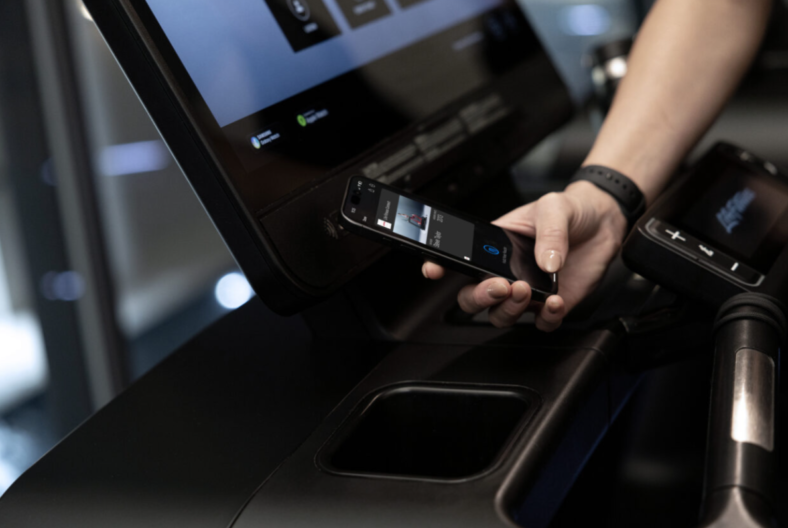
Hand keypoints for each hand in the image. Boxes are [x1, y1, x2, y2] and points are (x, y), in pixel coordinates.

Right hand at [422, 181, 627, 330]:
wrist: (604, 221)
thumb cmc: (570, 211)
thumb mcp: (554, 208)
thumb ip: (549, 233)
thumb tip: (546, 262)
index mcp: (492, 247)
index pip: (458, 260)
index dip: (440, 267)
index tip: (434, 270)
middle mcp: (505, 273)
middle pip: (473, 298)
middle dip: (478, 297)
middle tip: (498, 286)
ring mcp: (527, 292)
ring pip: (501, 316)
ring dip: (509, 309)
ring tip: (525, 291)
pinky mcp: (552, 305)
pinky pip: (541, 323)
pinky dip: (546, 318)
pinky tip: (555, 301)